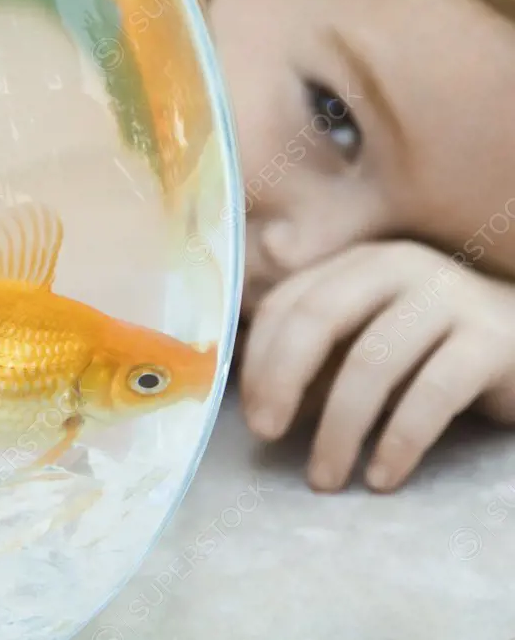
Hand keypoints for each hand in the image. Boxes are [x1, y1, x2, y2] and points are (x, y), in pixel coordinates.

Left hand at [239, 240, 514, 492]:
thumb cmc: (434, 350)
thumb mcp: (366, 346)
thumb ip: (318, 361)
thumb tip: (259, 407)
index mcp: (358, 264)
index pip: (287, 304)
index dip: (258, 360)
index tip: (252, 415)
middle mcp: (400, 266)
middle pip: (317, 317)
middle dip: (282, 381)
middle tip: (266, 435)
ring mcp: (449, 297)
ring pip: (371, 362)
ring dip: (338, 429)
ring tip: (324, 477)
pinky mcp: (492, 340)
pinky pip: (432, 394)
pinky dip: (398, 442)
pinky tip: (381, 478)